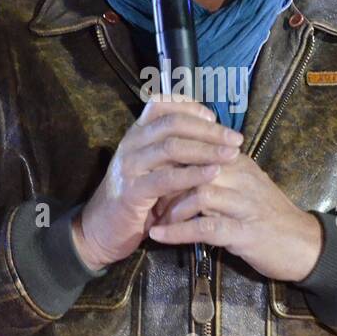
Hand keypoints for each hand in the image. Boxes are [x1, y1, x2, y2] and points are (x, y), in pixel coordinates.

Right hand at [71, 94, 245, 269]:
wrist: (101, 231)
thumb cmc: (136, 199)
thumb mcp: (155, 169)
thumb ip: (176, 153)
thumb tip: (214, 138)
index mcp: (136, 135)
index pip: (161, 105)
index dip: (189, 106)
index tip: (213, 117)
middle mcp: (131, 144)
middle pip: (172, 123)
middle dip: (207, 129)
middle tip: (235, 138)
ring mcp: (129, 167)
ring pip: (171, 147)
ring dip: (205, 149)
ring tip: (231, 154)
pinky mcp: (131, 192)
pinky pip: (166, 178)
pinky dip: (193, 174)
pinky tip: (213, 173)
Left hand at [147, 153, 324, 281]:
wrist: (304, 244)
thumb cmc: (268, 215)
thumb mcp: (242, 187)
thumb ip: (216, 173)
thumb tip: (180, 166)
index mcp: (239, 163)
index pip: (199, 146)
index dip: (169, 156)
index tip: (148, 168)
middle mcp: (242, 178)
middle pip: (195, 165)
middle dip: (166, 180)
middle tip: (146, 193)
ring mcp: (245, 205)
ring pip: (200, 193)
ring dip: (171, 207)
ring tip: (155, 217)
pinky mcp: (245, 233)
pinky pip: (206, 228)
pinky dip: (178, 232)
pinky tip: (159, 236)